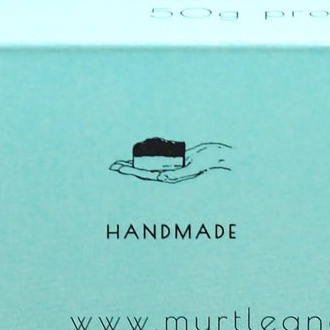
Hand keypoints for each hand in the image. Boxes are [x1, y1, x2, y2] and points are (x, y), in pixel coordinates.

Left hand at [110, 142, 234, 181]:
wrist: (217, 155)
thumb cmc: (206, 161)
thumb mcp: (191, 167)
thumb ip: (176, 174)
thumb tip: (160, 178)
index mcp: (169, 176)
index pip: (145, 173)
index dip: (130, 170)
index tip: (118, 167)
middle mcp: (168, 172)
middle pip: (143, 170)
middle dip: (128, 167)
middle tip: (113, 165)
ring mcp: (171, 166)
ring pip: (148, 164)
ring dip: (136, 163)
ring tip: (122, 162)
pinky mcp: (174, 159)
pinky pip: (158, 158)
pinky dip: (149, 154)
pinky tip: (141, 151)